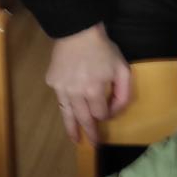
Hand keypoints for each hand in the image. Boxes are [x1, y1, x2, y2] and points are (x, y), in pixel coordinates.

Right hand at [46, 24, 131, 142]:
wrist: (77, 31)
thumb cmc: (103, 50)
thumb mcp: (123, 69)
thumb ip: (123, 93)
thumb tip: (115, 111)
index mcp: (94, 91)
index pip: (100, 114)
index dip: (106, 116)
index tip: (108, 113)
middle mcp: (75, 93)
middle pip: (83, 119)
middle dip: (89, 133)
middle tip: (93, 145)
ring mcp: (61, 88)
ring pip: (67, 113)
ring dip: (71, 128)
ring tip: (74, 140)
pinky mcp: (52, 82)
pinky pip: (60, 98)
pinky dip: (65, 107)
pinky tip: (68, 113)